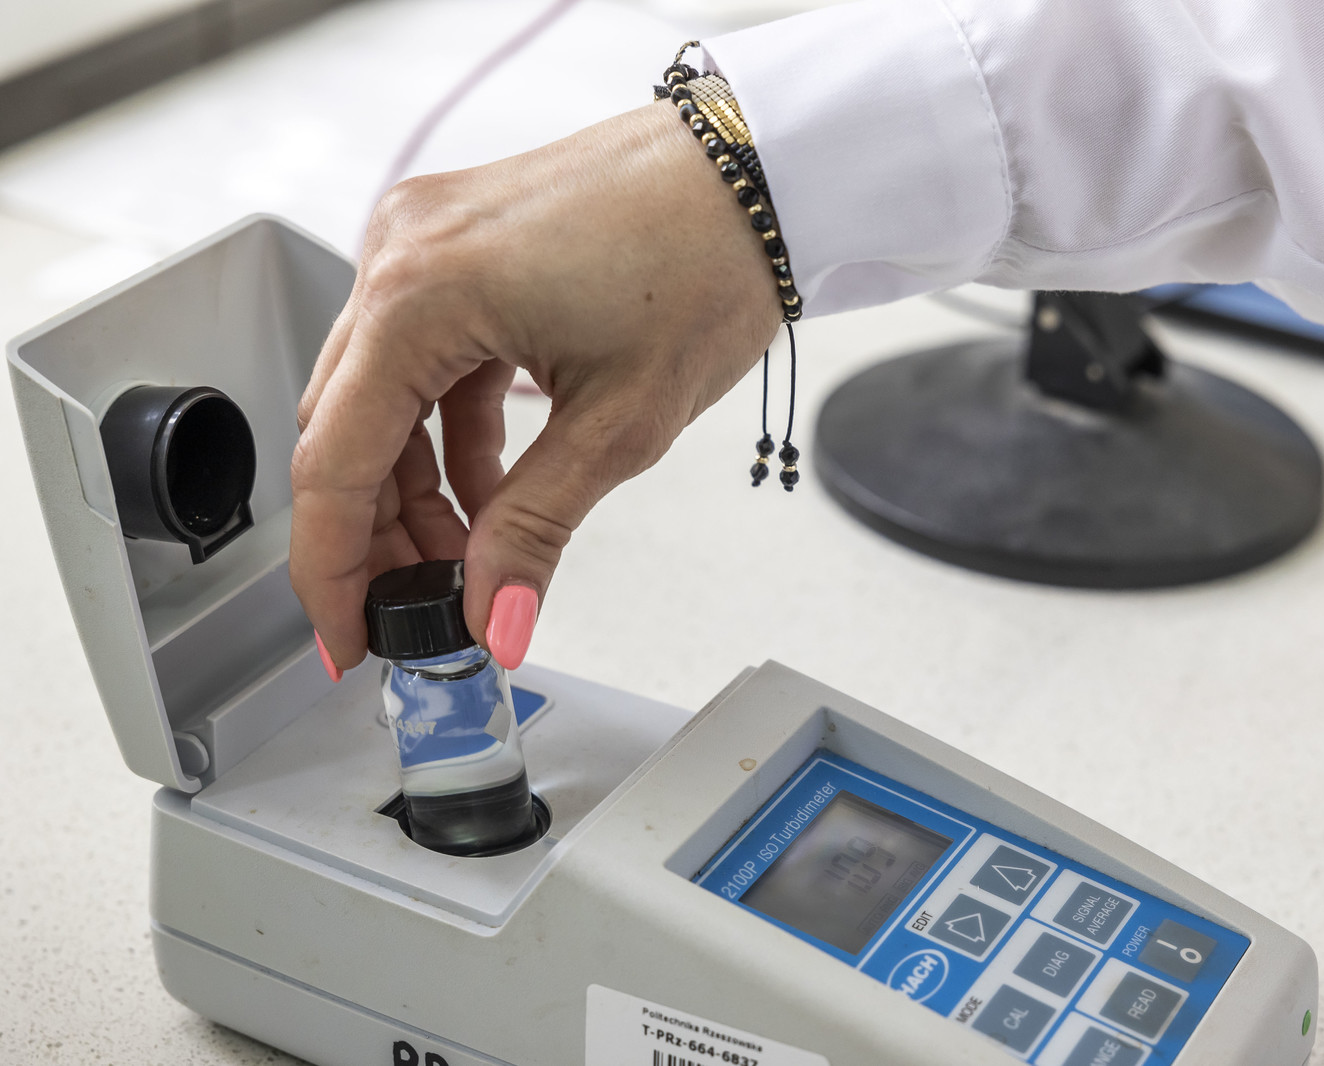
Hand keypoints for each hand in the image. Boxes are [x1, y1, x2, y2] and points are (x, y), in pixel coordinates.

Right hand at [291, 103, 781, 675]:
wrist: (761, 171)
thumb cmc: (708, 259)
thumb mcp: (620, 424)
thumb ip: (535, 530)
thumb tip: (492, 617)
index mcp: (421, 293)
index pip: (332, 462)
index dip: (333, 570)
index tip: (352, 638)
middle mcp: (401, 254)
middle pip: (343, 429)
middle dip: (379, 533)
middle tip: (421, 607)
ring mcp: (425, 241)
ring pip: (379, 396)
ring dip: (417, 485)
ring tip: (471, 554)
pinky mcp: (459, 244)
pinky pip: (424, 356)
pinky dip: (449, 429)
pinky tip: (493, 487)